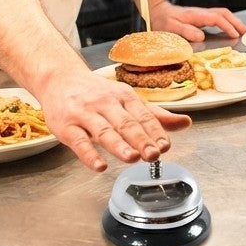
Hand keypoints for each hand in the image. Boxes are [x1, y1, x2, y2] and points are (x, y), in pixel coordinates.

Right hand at [38, 69, 191, 172]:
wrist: (59, 79)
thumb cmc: (96, 93)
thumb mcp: (127, 99)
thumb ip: (155, 115)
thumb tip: (186, 123)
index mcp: (124, 96)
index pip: (143, 115)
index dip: (155, 131)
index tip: (166, 145)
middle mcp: (105, 103)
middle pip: (126, 123)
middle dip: (141, 139)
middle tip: (154, 155)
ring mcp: (85, 114)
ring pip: (104, 131)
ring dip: (119, 145)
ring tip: (133, 158)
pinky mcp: (66, 126)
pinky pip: (78, 141)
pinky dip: (89, 155)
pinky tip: (100, 166)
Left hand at [151, 2, 245, 41]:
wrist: (157, 10)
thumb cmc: (162, 20)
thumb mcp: (171, 28)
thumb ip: (186, 31)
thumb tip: (201, 36)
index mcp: (196, 15)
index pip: (217, 18)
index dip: (227, 26)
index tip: (235, 35)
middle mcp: (201, 13)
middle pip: (224, 13)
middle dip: (237, 22)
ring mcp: (202, 14)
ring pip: (223, 14)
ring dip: (234, 21)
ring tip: (243, 31)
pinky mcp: (201, 17)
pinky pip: (219, 17)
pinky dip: (228, 22)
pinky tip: (230, 30)